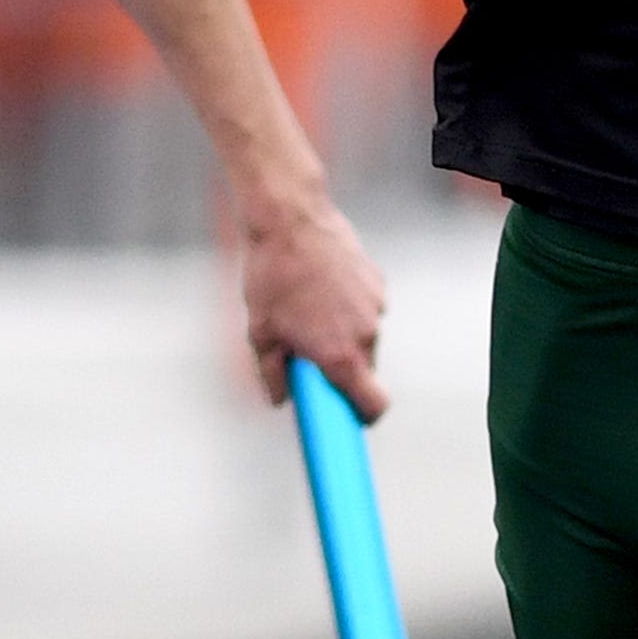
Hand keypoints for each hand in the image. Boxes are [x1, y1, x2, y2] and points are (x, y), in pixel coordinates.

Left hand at [236, 179, 390, 420]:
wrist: (290, 218)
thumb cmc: (271, 277)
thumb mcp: (260, 333)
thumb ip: (273, 375)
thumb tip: (280, 399)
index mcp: (340, 355)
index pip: (374, 405)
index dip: (364, 417)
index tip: (349, 420)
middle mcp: (366, 334)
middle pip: (366, 370)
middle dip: (342, 370)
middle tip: (308, 354)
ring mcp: (375, 305)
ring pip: (365, 337)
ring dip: (343, 335)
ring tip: (308, 310)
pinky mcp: (377, 281)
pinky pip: (366, 308)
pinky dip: (348, 308)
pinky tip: (320, 288)